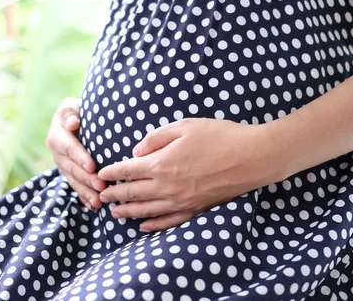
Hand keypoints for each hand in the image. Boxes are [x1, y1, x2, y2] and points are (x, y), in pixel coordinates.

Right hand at [46, 97, 105, 209]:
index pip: (69, 148)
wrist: (74, 121)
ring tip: (99, 201)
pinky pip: (75, 187)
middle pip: (72, 168)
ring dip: (86, 192)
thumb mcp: (71, 106)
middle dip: (86, 178)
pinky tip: (94, 206)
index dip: (80, 157)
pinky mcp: (69, 175)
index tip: (92, 166)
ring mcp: (62, 166)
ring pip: (74, 181)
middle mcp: (57, 154)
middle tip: (102, 186)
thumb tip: (73, 123)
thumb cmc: (77, 110)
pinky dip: (84, 197)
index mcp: (57, 136)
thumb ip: (70, 112)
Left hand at [97, 118, 269, 231]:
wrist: (252, 157)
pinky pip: (169, 222)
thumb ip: (156, 138)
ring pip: (146, 210)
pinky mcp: (196, 209)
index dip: (112, 172)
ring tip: (115, 213)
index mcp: (161, 163)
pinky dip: (153, 225)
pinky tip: (144, 227)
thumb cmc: (219, 136)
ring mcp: (181, 201)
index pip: (127, 170)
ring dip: (128, 212)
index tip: (101, 174)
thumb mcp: (184, 126)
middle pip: (132, 192)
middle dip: (114, 194)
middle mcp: (167, 186)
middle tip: (101, 196)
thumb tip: (137, 152)